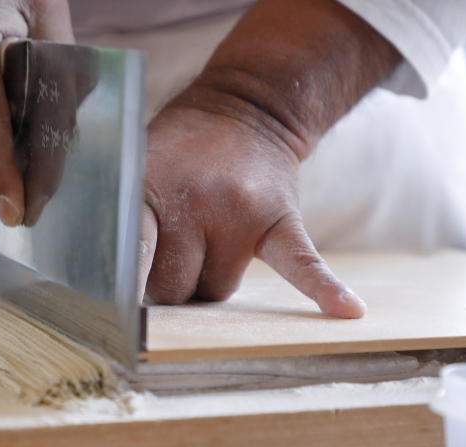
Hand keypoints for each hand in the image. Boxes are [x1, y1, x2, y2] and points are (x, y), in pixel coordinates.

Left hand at [138, 0, 400, 316]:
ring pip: (219, 291)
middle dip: (170, 285)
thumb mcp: (136, 169)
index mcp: (150, 190)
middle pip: (175, 290)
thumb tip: (117, 295)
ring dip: (210, 281)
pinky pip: (301, 263)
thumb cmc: (179, 152)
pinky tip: (348, 311)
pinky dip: (322, 289)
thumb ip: (123, 224)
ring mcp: (240, 212)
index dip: (126, 291)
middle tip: (172, 256)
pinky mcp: (280, 220)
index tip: (119, 321)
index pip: (132, 260)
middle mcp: (195, 202)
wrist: (245, 107)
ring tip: (209, 242)